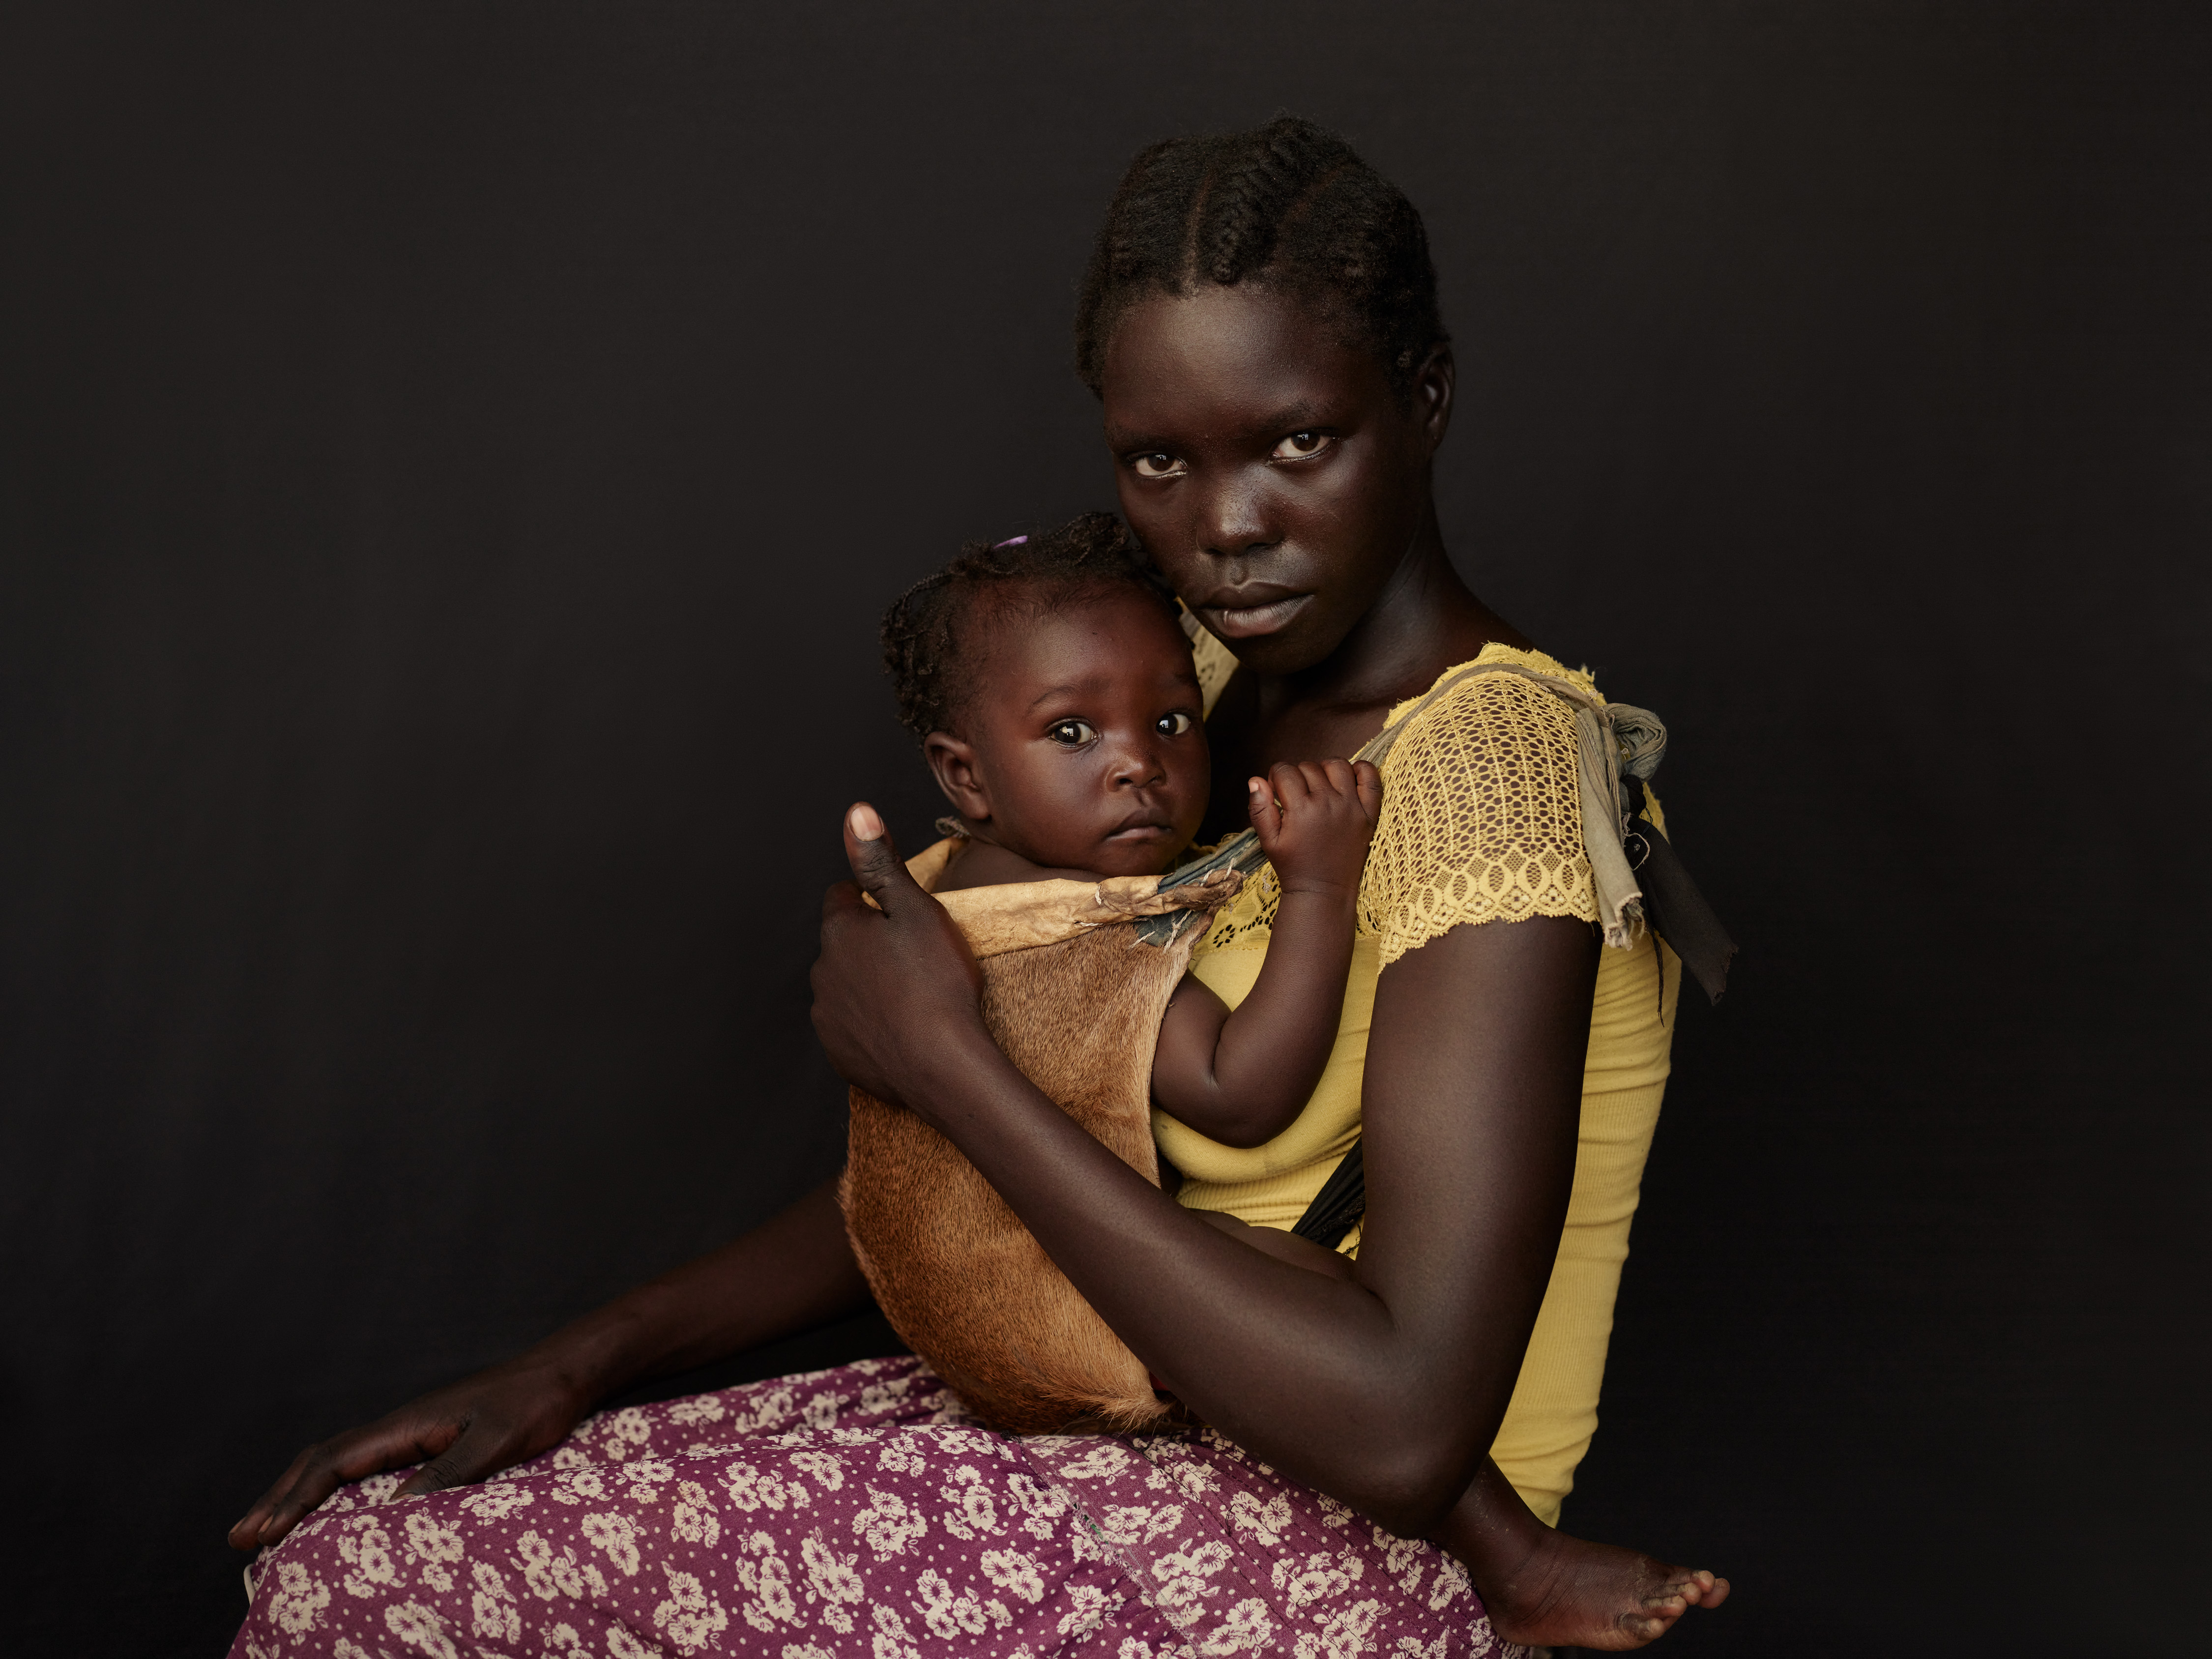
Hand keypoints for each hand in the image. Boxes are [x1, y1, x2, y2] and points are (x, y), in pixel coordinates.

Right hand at [228, 1351, 589, 1550]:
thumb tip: (394, 1510)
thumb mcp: (498, 1442)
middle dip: (280, 1498)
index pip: (334, 1462)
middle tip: (242, 1538)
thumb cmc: (535, 1404)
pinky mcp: (429, 1441)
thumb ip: (451, 1473)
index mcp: (408, 1424)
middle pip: (323, 1460)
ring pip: (339, 1463)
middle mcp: (401, 1427)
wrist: (563, 1375)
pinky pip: (367, 1468)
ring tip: (267, 1530)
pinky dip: (335, 1490)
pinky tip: (331, 1514)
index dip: (296, 1498)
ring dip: (300, 1494)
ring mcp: (412, 1433)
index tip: (264, 1533)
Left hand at [809, 804, 988, 1117]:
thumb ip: (882, 862)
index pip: (842, 896)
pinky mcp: (839, 1054)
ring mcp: (827, 1016)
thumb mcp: (918, 909)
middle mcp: (822, 971)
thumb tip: (856, 812)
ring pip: (845, 985)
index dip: (873, 899)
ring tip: (913, 995)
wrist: (943, 1065)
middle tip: (915, 956)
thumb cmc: (937, 983)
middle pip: (843, 943)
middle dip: (869, 944)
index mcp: (839, 931)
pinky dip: (871, 1024)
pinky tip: (904, 1028)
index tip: (901, 914)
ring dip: (869, 984)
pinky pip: (852, 1027)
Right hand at [1247, 759, 1382, 898]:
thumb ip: (1259, 809)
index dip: (1276, 777)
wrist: (1324, 892)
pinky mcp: (1368, 814)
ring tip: (1320, 785)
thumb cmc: (1294, 867)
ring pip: (1338, 765)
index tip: (1278, 791)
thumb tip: (1255, 780)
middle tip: (1297, 794)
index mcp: (1300, 809)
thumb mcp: (1269, 841)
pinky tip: (1349, 777)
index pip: (1285, 771)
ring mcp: (1351, 807)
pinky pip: (1371, 779)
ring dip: (1325, 769)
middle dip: (1298, 775)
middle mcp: (1327, 803)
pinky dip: (1362, 770)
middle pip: (1309, 767)